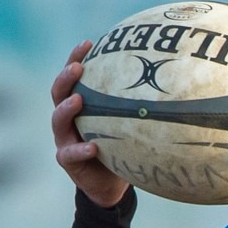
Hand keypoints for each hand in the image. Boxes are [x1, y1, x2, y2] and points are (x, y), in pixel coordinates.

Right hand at [51, 41, 131, 208]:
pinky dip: (80, 149)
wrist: (109, 184)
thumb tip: (169, 76)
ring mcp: (64, 140)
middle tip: (77, 68)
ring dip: (67, 109)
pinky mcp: (67, 161)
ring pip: (58, 121)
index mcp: (78, 104)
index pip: (72, 77)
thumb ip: (136, 103)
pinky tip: (92, 147)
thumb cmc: (121, 146)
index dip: (75, 58)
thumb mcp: (127, 123)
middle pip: (58, 93)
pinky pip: (70, 154)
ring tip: (78, 101)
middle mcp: (67, 119)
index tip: (88, 43)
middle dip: (66, 78)